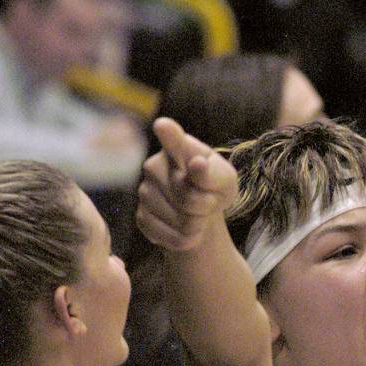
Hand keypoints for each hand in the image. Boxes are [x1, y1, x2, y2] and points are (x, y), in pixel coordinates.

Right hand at [136, 117, 237, 250]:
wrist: (198, 212)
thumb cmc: (213, 188)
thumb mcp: (224, 180)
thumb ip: (213, 173)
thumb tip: (197, 165)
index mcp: (179, 148)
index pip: (173, 140)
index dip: (169, 134)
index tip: (163, 125)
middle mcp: (154, 166)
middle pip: (188, 196)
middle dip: (205, 206)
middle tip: (208, 201)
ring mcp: (144, 192)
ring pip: (182, 221)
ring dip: (197, 225)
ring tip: (196, 215)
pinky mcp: (141, 218)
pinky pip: (172, 237)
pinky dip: (187, 240)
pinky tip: (187, 230)